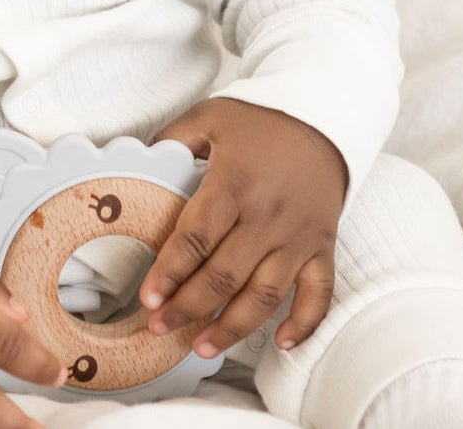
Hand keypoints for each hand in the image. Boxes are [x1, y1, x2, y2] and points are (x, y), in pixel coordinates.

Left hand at [139, 97, 347, 358]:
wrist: (325, 118)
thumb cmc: (262, 121)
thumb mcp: (210, 116)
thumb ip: (172, 139)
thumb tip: (138, 160)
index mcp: (235, 184)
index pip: (195, 239)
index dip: (168, 273)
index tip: (147, 299)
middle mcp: (268, 217)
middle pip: (223, 276)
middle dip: (187, 308)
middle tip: (159, 327)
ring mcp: (298, 237)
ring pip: (264, 295)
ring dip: (232, 327)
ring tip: (202, 347)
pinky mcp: (323, 246)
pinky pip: (319, 293)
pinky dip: (304, 323)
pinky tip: (281, 343)